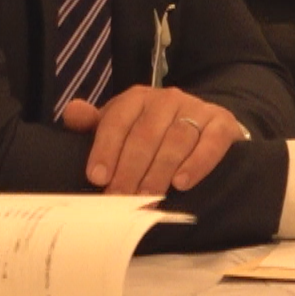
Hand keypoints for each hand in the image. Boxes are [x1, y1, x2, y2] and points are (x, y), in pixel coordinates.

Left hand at [61, 86, 245, 193]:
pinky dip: (197, 163)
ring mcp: (196, 109)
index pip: (117, 120)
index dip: (105, 149)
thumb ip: (94, 122)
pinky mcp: (222, 124)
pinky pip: (210, 142)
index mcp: (137, 98)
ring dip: (160, 170)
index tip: (97, 178)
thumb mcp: (122, 125)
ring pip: (176, 139)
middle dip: (130, 168)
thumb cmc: (153, 131)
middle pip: (145, 133)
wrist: (203, 125)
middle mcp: (166, 99)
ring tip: (148, 196)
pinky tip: (182, 183)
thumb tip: (72, 113)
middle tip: (120, 197)